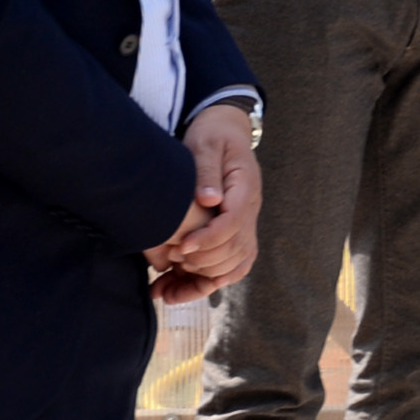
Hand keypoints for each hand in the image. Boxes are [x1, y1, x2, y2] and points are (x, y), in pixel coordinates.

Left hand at [147, 103, 261, 303]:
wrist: (226, 130)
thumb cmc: (212, 135)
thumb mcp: (205, 144)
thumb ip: (206, 172)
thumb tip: (209, 200)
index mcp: (245, 187)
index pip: (233, 222)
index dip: (208, 239)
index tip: (180, 247)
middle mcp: (250, 209)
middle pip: (235, 249)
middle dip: (202, 262)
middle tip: (170, 263)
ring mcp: (245, 222)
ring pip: (235, 263)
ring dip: (204, 280)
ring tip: (169, 288)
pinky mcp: (236, 230)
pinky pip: (233, 264)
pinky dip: (211, 280)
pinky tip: (183, 288)